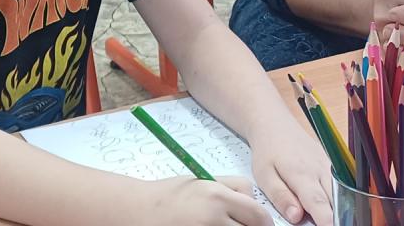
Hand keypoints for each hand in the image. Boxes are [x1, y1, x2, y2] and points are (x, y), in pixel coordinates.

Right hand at [137, 175, 271, 225]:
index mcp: (217, 196)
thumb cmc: (169, 196)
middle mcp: (214, 217)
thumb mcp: (201, 182)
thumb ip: (230, 187)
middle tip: (240, 225)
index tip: (260, 224)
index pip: (259, 215)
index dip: (264, 222)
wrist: (139, 211)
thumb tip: (254, 200)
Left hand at [250, 118, 332, 225]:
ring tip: (330, 217)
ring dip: (338, 207)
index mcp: (301, 174)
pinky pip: (340, 185)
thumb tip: (296, 217)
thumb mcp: (264, 174)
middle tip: (328, 223)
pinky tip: (333, 205)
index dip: (327, 221)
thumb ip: (280, 196)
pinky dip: (339, 197)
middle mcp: (320, 170)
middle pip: (334, 201)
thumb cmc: (267, 150)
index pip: (319, 204)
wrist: (274, 124)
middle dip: (335, 217)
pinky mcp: (331, 164)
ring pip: (341, 193)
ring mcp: (329, 166)